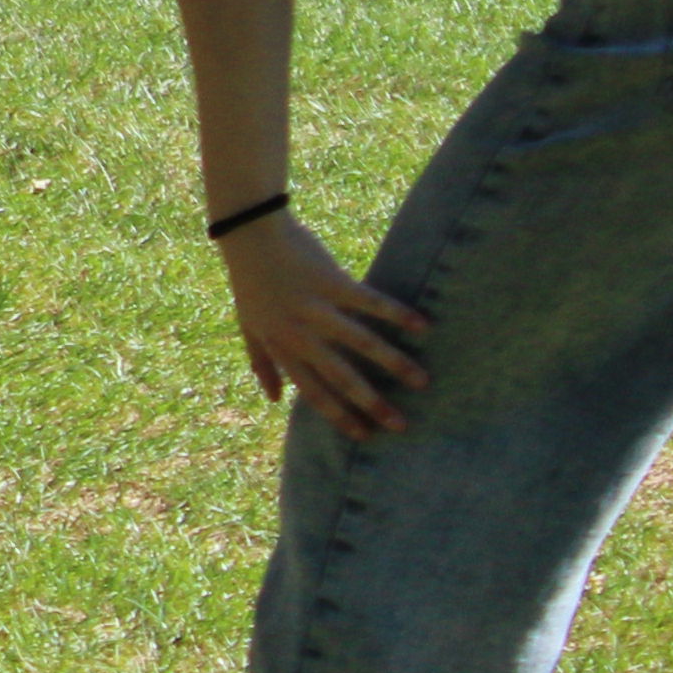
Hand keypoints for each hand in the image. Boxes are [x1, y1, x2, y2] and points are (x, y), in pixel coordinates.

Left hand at [223, 207, 431, 437]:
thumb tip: (274, 401)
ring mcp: (316, 307)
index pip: (313, 391)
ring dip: (394, 364)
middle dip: (372, 404)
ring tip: (423, 383)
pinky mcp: (333, 282)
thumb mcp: (248, 327)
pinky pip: (371, 302)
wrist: (248, 236)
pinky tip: (424, 327)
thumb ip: (262, 364)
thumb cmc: (250, 283)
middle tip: (402, 426)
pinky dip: (397, 314)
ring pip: (361, 343)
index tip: (365, 437)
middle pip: (340, 376)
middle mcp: (299, 332)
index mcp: (280, 346)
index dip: (339, 416)